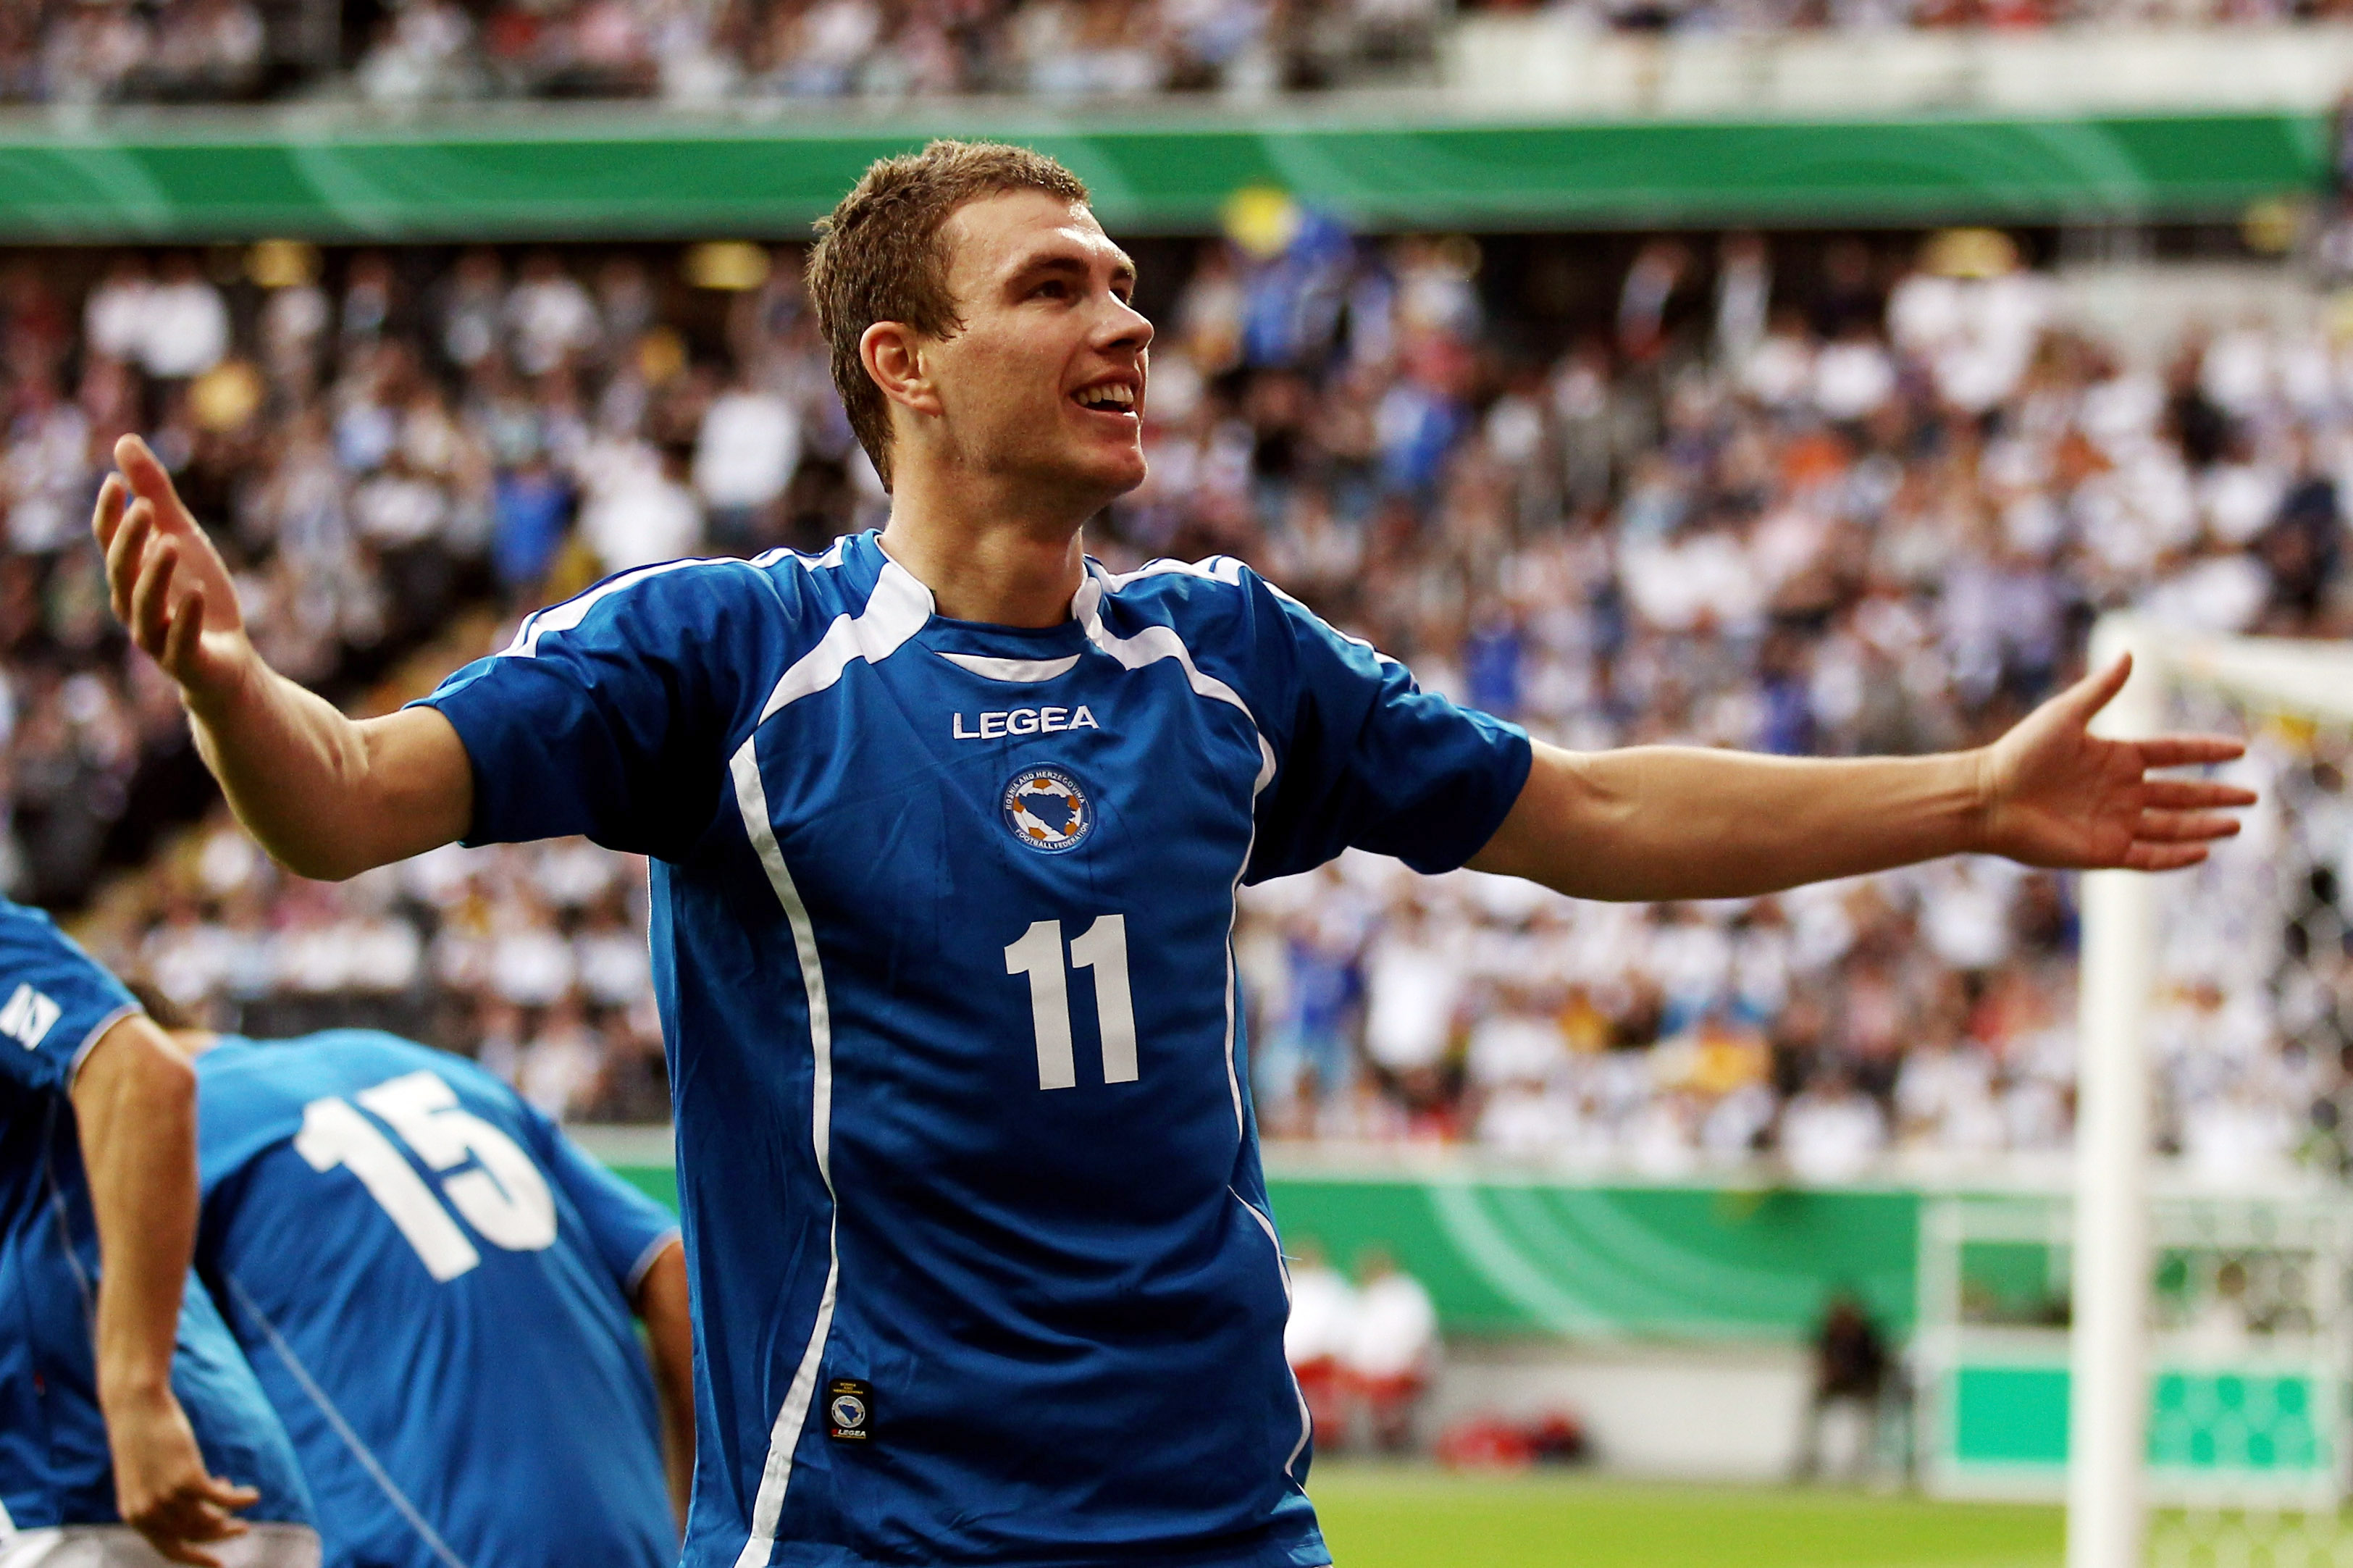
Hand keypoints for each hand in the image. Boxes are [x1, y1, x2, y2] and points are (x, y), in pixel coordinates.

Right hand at [93, 434, 254, 711]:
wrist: (228, 663)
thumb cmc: (198, 596)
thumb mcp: (183, 537)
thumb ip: (156, 493)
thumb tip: (124, 441)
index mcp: (131, 575)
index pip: (109, 542)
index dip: (109, 514)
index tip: (113, 481)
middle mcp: (134, 606)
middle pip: (122, 571)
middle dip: (131, 540)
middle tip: (145, 507)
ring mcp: (157, 637)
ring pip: (144, 607)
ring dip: (154, 575)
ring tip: (170, 543)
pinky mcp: (186, 661)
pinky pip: (180, 642)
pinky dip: (187, 618)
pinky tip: (197, 593)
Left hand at [101, 1383, 259, 1567]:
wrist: (135, 1406)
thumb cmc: (140, 1436)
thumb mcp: (145, 1474)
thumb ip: (161, 1497)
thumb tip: (198, 1510)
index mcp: (134, 1515)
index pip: (169, 1549)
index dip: (197, 1558)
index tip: (220, 1563)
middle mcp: (149, 1513)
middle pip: (196, 1534)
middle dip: (222, 1533)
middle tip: (242, 1528)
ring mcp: (168, 1497)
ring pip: (210, 1519)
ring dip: (230, 1513)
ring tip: (240, 1494)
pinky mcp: (189, 1479)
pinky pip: (224, 1501)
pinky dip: (242, 1500)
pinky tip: (252, 1494)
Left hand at [1977, 654, 2256, 871]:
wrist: (1986, 798)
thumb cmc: (2020, 753)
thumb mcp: (2065, 715)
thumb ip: (2101, 689)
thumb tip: (2132, 653)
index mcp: (2116, 756)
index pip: (2173, 753)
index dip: (2205, 750)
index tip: (2238, 749)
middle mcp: (2121, 791)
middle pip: (2181, 793)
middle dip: (2216, 795)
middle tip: (2252, 796)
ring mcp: (2115, 822)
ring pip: (2172, 826)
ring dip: (2203, 827)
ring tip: (2236, 825)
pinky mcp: (2104, 851)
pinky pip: (2149, 857)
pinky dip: (2176, 857)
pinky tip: (2201, 852)